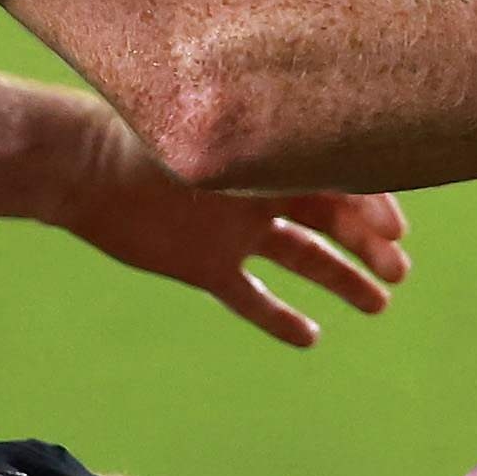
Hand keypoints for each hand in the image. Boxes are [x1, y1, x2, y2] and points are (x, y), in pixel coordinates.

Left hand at [51, 125, 410, 349]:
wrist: (80, 170)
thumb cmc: (147, 144)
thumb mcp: (213, 141)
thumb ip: (269, 147)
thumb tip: (329, 137)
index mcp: (271, 156)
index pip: (339, 180)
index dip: (373, 206)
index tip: (395, 232)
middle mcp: (261, 193)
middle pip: (332, 221)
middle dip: (369, 246)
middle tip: (396, 273)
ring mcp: (236, 232)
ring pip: (304, 258)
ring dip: (341, 279)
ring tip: (378, 305)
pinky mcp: (206, 266)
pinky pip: (250, 297)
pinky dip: (278, 318)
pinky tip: (310, 338)